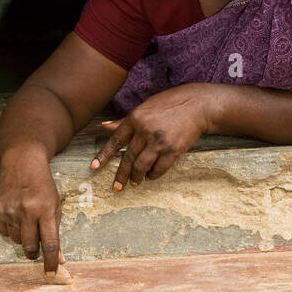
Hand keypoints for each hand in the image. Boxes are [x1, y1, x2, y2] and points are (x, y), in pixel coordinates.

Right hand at [0, 146, 62, 274]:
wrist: (22, 162)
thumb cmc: (43, 186)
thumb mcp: (55, 205)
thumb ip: (55, 231)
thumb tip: (59, 258)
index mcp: (45, 210)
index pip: (50, 243)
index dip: (50, 261)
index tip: (51, 274)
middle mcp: (26, 210)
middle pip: (30, 246)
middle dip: (34, 253)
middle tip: (36, 250)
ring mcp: (9, 210)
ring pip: (16, 241)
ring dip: (22, 238)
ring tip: (26, 221)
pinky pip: (4, 232)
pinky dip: (10, 230)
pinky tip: (14, 215)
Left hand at [91, 84, 209, 189]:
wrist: (197, 105)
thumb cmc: (170, 104)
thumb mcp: (145, 107)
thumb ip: (125, 120)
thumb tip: (104, 126)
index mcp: (135, 118)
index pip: (115, 140)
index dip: (104, 155)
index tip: (95, 167)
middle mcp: (145, 130)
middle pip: (128, 158)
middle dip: (121, 175)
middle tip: (117, 187)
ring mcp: (159, 141)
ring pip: (142, 166)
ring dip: (137, 177)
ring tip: (135, 182)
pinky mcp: (173, 150)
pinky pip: (159, 169)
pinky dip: (153, 175)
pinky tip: (151, 176)